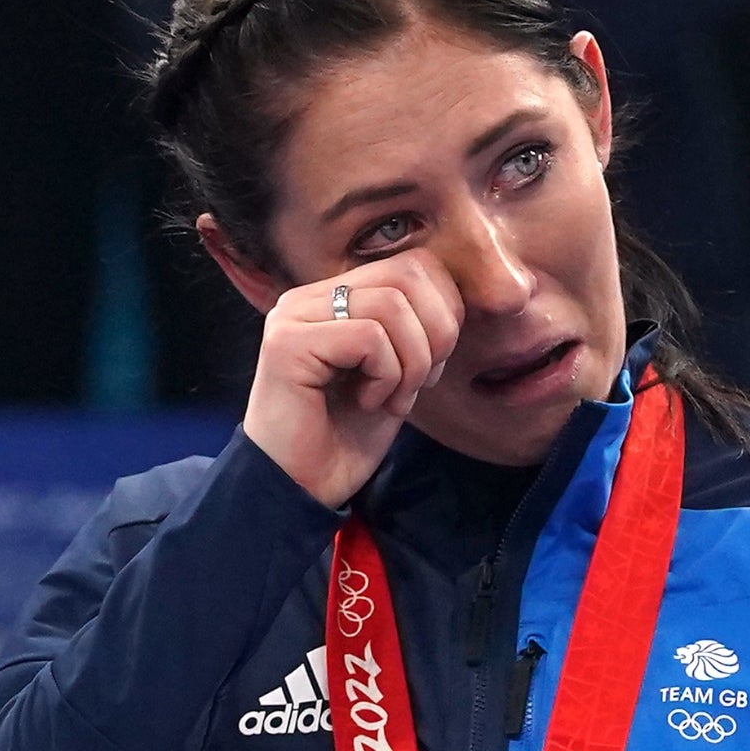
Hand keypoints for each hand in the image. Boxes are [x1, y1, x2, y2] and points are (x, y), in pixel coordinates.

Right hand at [241, 251, 463, 508]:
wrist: (303, 485)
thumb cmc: (349, 434)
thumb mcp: (399, 374)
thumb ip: (419, 331)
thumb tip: (462, 302)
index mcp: (337, 295)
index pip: (416, 265)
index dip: (445, 314)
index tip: (433, 367)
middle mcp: (311, 296)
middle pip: (409, 274)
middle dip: (437, 335)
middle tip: (421, 383)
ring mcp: (294, 315)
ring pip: (392, 305)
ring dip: (412, 363)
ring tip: (390, 398)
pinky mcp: (286, 343)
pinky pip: (368, 337)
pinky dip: (386, 376)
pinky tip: (368, 403)